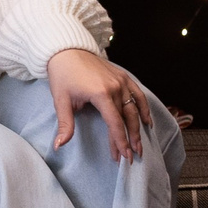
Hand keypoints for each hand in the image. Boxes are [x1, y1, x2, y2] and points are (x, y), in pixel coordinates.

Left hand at [46, 47, 148, 161]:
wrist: (66, 50)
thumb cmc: (62, 75)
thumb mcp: (61, 100)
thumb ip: (65, 124)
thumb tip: (60, 145)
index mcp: (100, 94)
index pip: (114, 123)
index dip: (120, 141)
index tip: (123, 157)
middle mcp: (115, 87)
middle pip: (126, 119)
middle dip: (130, 139)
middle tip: (132, 157)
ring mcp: (121, 81)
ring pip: (134, 109)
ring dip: (138, 128)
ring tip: (139, 145)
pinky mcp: (123, 76)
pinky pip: (138, 94)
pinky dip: (144, 108)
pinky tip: (147, 122)